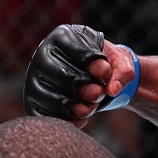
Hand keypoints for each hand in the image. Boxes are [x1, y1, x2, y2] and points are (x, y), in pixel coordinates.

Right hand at [23, 25, 137, 125]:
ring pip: (53, 98)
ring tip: (92, 106)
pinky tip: (82, 119)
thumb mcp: (120, 61)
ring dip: (79, 107)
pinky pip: (45, 115)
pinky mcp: (33, 100)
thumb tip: (113, 90)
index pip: (77, 50)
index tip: (106, 73)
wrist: (91, 78)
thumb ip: (124, 71)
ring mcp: (34, 78)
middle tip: (100, 94)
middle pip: (63, 75)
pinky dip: (67, 120)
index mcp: (63, 36)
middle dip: (87, 89)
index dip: (95, 65)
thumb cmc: (104, 65)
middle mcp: (42, 54)